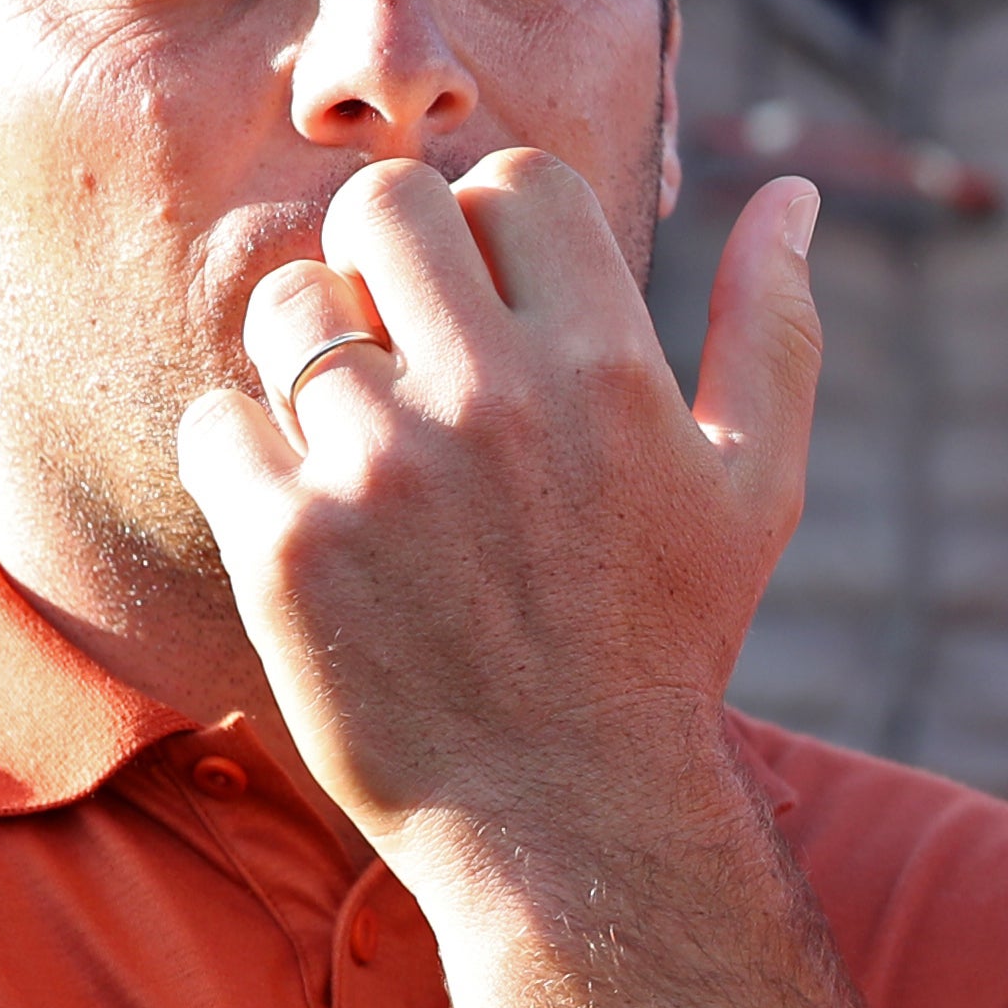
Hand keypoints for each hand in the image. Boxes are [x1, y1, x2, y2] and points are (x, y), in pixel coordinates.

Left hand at [174, 155, 820, 887]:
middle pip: (384, 204)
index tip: (495, 307)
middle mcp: (496, 402)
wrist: (569, 824)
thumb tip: (791, 190)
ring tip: (354, 439)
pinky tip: (307, 519)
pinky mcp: (289, 546)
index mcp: (609, 369)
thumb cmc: (663, 645)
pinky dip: (244, 461)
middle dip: (383, 255)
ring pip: (286, 306)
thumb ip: (771, 328)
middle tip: (401, 341)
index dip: (495, 228)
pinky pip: (216, 424)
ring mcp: (384, 471)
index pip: (516, 183)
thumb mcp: (755, 488)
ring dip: (308, 354)